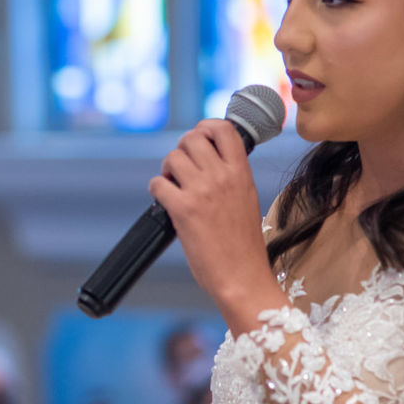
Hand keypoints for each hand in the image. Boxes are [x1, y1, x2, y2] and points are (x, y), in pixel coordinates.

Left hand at [150, 119, 285, 329]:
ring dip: (167, 169)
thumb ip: (230, 176)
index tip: (199, 136)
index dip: (206, 127)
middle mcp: (222, 176)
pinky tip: (164, 202)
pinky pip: (158, 183)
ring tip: (172, 185)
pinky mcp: (183, 209)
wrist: (242, 277)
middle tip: (181, 168)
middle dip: (181, 149)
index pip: (223, 129)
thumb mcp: (247, 199)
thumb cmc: (243, 245)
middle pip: (192, 138)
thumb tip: (206, 160)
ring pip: (172, 157)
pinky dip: (157, 190)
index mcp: (241, 173)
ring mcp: (202, 191)